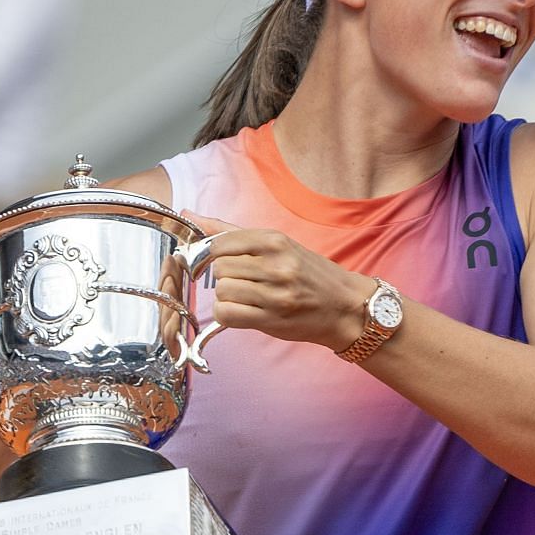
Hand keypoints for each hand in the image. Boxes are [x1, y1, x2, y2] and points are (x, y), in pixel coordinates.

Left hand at [187, 214, 373, 352]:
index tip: (215, 261)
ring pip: (222, 292)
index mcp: (275, 240)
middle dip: (223, 277)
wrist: (344, 306)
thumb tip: (189, 214)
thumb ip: (230, 232)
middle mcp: (276, 264)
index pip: (220, 243)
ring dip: (226, 297)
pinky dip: (228, 314)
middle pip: (219, 268)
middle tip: (240, 281)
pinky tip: (242, 311)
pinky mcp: (272, 319)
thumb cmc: (308, 273)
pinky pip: (227, 315)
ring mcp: (275, 294)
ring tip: (245, 297)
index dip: (210, 255)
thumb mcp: (276, 244)